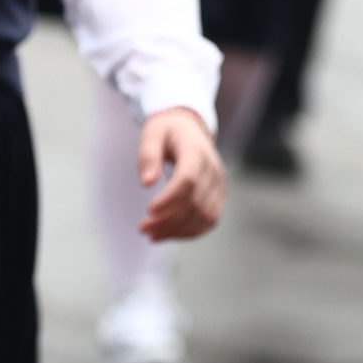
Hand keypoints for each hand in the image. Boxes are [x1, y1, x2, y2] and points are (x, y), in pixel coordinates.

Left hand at [137, 106, 224, 241]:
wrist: (190, 128)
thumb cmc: (168, 131)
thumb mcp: (152, 134)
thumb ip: (148, 155)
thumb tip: (147, 183)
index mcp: (196, 151)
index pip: (188, 179)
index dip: (169, 199)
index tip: (148, 211)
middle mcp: (213, 169)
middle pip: (196, 202)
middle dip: (168, 220)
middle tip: (143, 228)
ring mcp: (219, 184)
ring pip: (204, 216)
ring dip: (178, 230)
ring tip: (152, 234)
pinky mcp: (219, 195)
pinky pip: (209, 220)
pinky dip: (189, 232)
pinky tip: (168, 233)